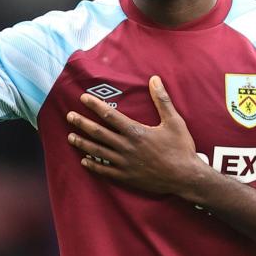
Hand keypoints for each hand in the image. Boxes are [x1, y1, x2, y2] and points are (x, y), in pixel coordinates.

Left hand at [66, 76, 209, 195]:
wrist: (186, 177)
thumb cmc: (181, 148)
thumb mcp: (174, 121)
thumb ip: (162, 100)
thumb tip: (155, 79)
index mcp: (136, 131)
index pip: (110, 115)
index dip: (95, 106)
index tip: (83, 98)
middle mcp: (126, 147)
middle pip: (99, 133)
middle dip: (82, 123)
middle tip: (69, 116)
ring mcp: (124, 163)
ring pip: (98, 152)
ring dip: (83, 143)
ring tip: (70, 137)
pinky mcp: (126, 177)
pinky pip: (105, 171)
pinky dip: (93, 166)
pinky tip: (84, 161)